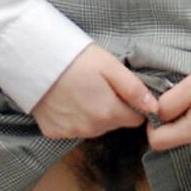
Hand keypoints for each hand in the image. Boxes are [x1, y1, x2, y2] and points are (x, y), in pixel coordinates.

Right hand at [30, 43, 158, 138]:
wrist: (35, 58)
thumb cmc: (76, 58)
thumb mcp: (110, 66)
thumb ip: (134, 89)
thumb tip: (155, 108)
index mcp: (109, 113)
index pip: (134, 119)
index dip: (131, 104)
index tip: (120, 89)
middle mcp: (91, 129)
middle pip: (114, 123)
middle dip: (112, 107)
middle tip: (98, 84)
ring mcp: (71, 133)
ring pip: (94, 127)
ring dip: (93, 114)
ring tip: (81, 89)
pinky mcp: (54, 132)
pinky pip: (72, 129)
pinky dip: (72, 117)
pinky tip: (66, 99)